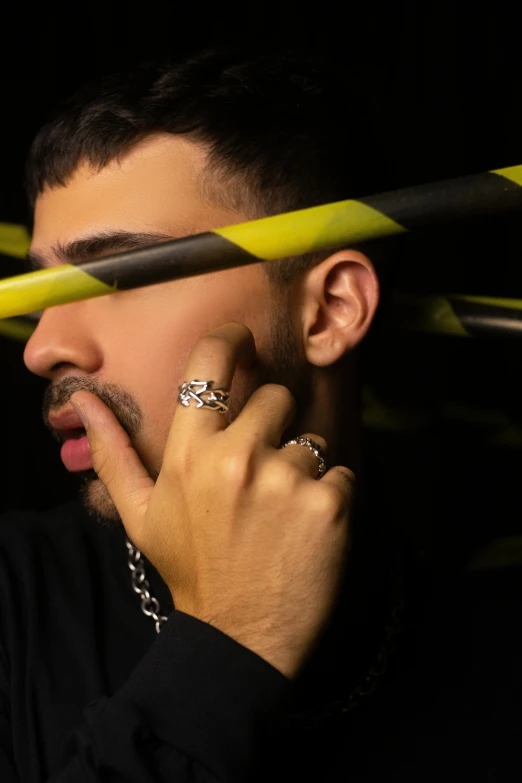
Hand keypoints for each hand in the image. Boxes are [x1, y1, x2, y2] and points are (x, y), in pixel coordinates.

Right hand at [70, 323, 354, 678]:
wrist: (241, 636)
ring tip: (280, 512)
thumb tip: (86, 403)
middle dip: (274, 426)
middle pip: (277, 397)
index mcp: (190, 454)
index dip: (229, 339)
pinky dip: (331, 496)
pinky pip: (341, 472)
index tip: (242, 337)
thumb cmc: (191, 569)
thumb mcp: (141, 515)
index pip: (210, 366)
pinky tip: (306, 530)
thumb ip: (114, 453)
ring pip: (311, 438)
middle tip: (260, 474)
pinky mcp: (330, 502)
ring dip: (302, 468)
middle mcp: (238, 456)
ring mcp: (287, 478)